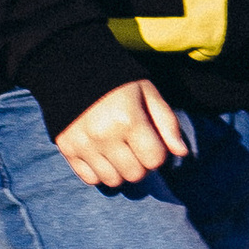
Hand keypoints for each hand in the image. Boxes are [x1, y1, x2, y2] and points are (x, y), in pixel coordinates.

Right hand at [55, 78, 188, 188]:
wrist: (72, 68)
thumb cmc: (117, 80)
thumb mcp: (147, 92)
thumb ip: (167, 122)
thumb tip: (181, 152)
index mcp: (128, 120)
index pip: (154, 160)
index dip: (158, 152)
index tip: (151, 140)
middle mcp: (104, 136)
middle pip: (135, 175)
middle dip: (140, 163)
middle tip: (135, 146)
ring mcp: (83, 145)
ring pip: (113, 181)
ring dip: (120, 170)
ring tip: (118, 150)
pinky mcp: (67, 149)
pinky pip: (90, 179)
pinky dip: (99, 172)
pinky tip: (101, 154)